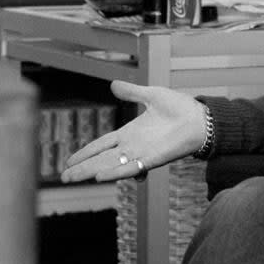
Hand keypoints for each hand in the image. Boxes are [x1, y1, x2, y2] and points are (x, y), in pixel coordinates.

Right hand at [61, 80, 206, 182]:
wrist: (201, 118)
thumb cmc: (180, 107)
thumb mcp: (152, 95)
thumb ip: (132, 93)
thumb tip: (113, 84)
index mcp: (130, 133)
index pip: (102, 145)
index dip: (85, 152)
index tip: (69, 161)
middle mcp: (133, 146)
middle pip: (101, 159)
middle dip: (82, 168)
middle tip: (62, 178)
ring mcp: (142, 153)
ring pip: (110, 165)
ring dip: (92, 172)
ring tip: (73, 178)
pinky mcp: (153, 158)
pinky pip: (131, 167)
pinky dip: (116, 172)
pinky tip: (100, 177)